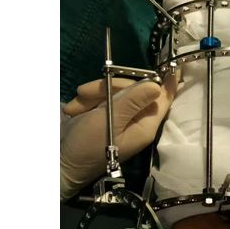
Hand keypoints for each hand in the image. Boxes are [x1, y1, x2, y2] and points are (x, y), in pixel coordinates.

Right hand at [60, 75, 176, 200]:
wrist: (60, 164)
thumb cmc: (86, 146)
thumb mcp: (109, 120)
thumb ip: (133, 102)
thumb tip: (157, 86)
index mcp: (145, 125)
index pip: (164, 99)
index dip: (167, 81)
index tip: (169, 64)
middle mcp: (137, 121)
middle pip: (133, 90)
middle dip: (107, 88)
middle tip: (83, 92)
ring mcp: (122, 119)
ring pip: (115, 92)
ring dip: (92, 96)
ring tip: (74, 108)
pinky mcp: (107, 118)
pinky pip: (102, 100)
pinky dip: (87, 103)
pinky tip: (73, 111)